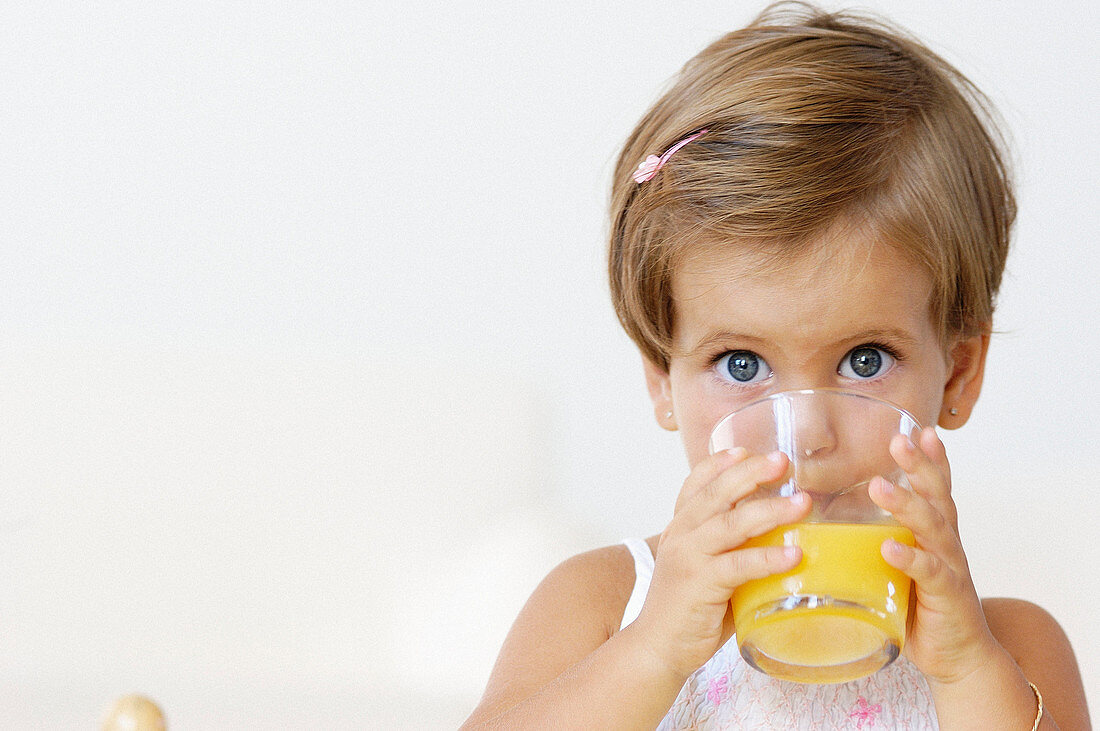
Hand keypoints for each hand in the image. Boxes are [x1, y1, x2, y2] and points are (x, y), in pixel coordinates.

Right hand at [634, 447, 811, 678]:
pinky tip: (794, 555)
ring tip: (802, 504)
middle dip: (751, 472)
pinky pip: (739, 564)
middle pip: (717, 492)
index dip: (719, 463)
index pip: (695, 484)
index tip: (745, 449)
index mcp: (680, 527)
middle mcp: (681, 534)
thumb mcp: (706, 568)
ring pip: (732, 522)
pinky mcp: (700, 584)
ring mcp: (689, 557)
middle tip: (782, 461)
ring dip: (770, 510)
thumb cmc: (689, 610)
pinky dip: (768, 558)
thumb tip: (781, 539)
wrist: (657, 647)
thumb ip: (732, 550)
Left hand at [869, 427, 1000, 684]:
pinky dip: (911, 559)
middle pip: (937, 496)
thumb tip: (826, 519)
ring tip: (881, 486)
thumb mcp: (898, 565)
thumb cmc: (921, 606)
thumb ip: (877, 540)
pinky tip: (890, 548)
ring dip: (907, 505)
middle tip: (899, 440)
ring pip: (933, 528)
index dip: (930, 459)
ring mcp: (950, 568)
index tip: (918, 428)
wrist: (958, 656)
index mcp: (935, 533)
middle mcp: (946, 543)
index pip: (936, 488)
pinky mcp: (947, 596)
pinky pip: (930, 574)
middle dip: (920, 466)